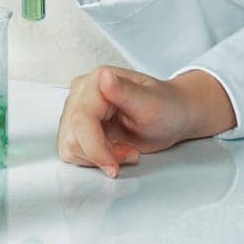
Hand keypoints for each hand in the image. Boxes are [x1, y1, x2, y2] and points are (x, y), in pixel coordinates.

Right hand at [57, 67, 233, 177]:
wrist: (173, 115)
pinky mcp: (77, 127)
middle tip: (130, 153)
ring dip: (98, 157)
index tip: (113, 166)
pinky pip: (73, 152)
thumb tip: (104, 77)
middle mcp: (82, 93)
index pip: (81, 120)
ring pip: (70, 147)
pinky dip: (95, 158)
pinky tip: (115, 151)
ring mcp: (77, 110)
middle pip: (72, 137)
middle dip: (101, 154)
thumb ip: (126, 92)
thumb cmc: (166, 108)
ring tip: (125, 151)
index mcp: (97, 81)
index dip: (95, 148)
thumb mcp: (151, 103)